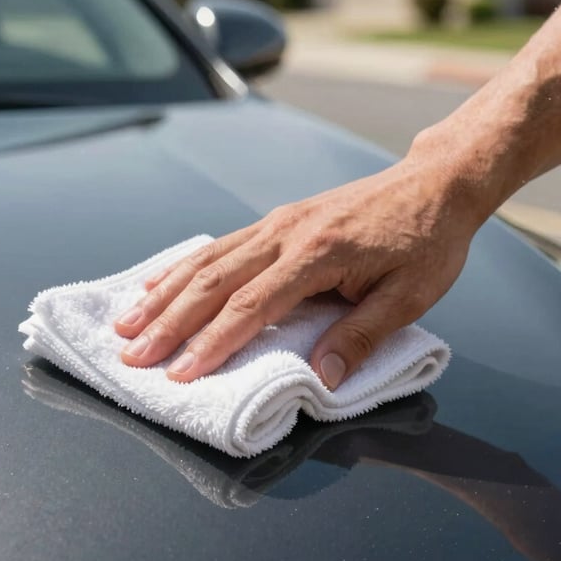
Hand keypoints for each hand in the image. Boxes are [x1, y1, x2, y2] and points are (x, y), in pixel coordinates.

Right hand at [114, 157, 479, 388]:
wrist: (434, 184)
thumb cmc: (426, 241)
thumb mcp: (411, 295)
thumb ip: (363, 335)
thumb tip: (321, 377)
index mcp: (318, 254)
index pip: (252, 306)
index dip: (213, 343)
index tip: (182, 375)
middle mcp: (286, 233)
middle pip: (213, 282)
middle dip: (169, 323)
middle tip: (132, 356)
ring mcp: (276, 223)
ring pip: (206, 260)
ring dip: (163, 295)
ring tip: (126, 324)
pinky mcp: (276, 221)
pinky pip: (218, 246)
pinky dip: (181, 268)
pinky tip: (156, 285)